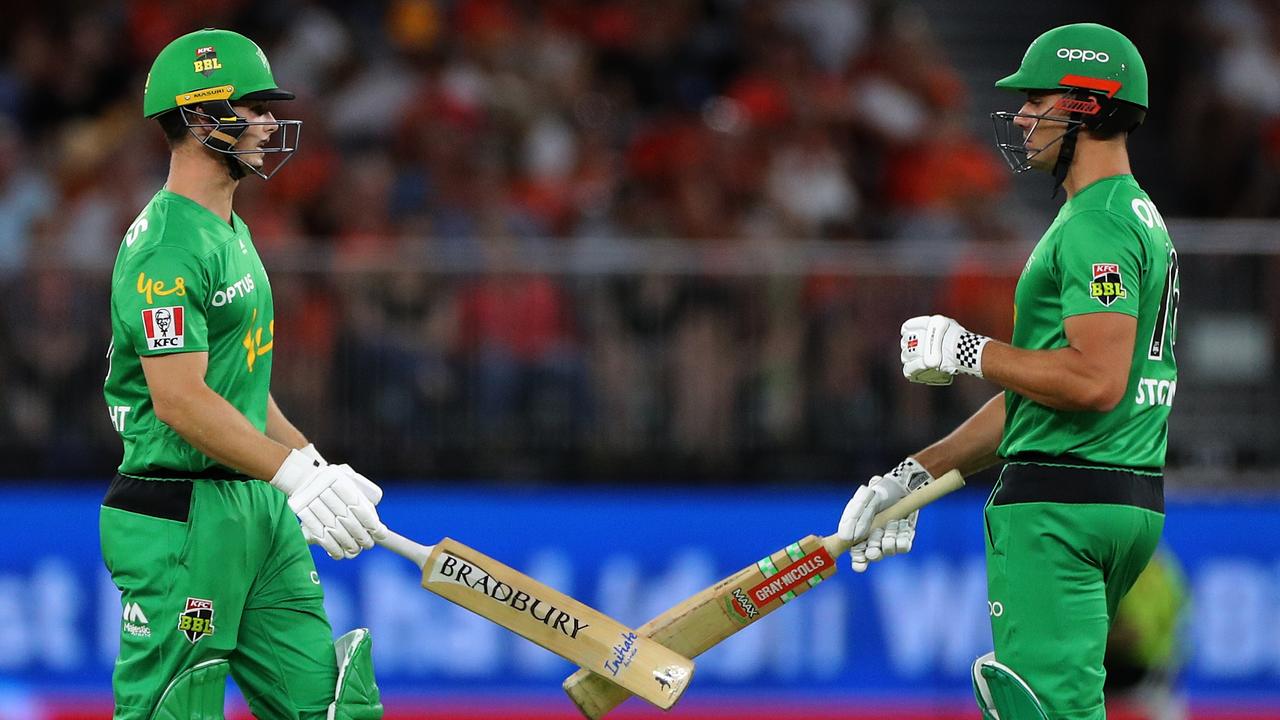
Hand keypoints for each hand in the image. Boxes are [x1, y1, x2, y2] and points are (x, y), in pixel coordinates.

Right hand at [271, 450, 387, 559]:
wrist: (303, 478)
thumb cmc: (334, 482)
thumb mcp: (351, 478)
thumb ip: (364, 493)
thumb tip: (374, 518)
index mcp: (337, 477)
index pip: (359, 507)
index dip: (371, 523)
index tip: (380, 534)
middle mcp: (323, 489)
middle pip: (348, 520)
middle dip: (361, 536)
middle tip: (368, 544)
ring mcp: (310, 502)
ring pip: (335, 531)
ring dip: (348, 545)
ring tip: (355, 550)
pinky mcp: (302, 514)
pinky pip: (320, 536)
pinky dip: (332, 548)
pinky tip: (340, 553)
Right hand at [837, 458, 932, 570]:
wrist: (901, 486)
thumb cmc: (878, 493)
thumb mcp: (863, 500)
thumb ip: (854, 517)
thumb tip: (847, 538)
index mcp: (859, 534)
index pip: (857, 556)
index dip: (859, 562)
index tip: (861, 563)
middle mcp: (874, 540)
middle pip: (873, 556)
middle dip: (874, 551)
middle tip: (876, 541)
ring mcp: (890, 539)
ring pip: (888, 550)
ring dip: (889, 539)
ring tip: (891, 523)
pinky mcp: (904, 537)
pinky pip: (903, 546)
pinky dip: (902, 539)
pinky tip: (901, 525)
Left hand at [900, 315, 990, 383]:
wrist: (966, 351)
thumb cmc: (959, 339)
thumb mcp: (948, 325)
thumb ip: (936, 326)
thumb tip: (931, 329)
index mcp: (927, 325)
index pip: (908, 327)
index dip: (907, 331)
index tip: (906, 334)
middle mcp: (922, 336)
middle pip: (906, 342)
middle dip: (907, 346)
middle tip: (911, 350)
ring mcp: (921, 351)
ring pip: (905, 356)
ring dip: (908, 359)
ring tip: (912, 361)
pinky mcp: (923, 364)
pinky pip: (909, 369)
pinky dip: (910, 371)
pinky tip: (912, 372)